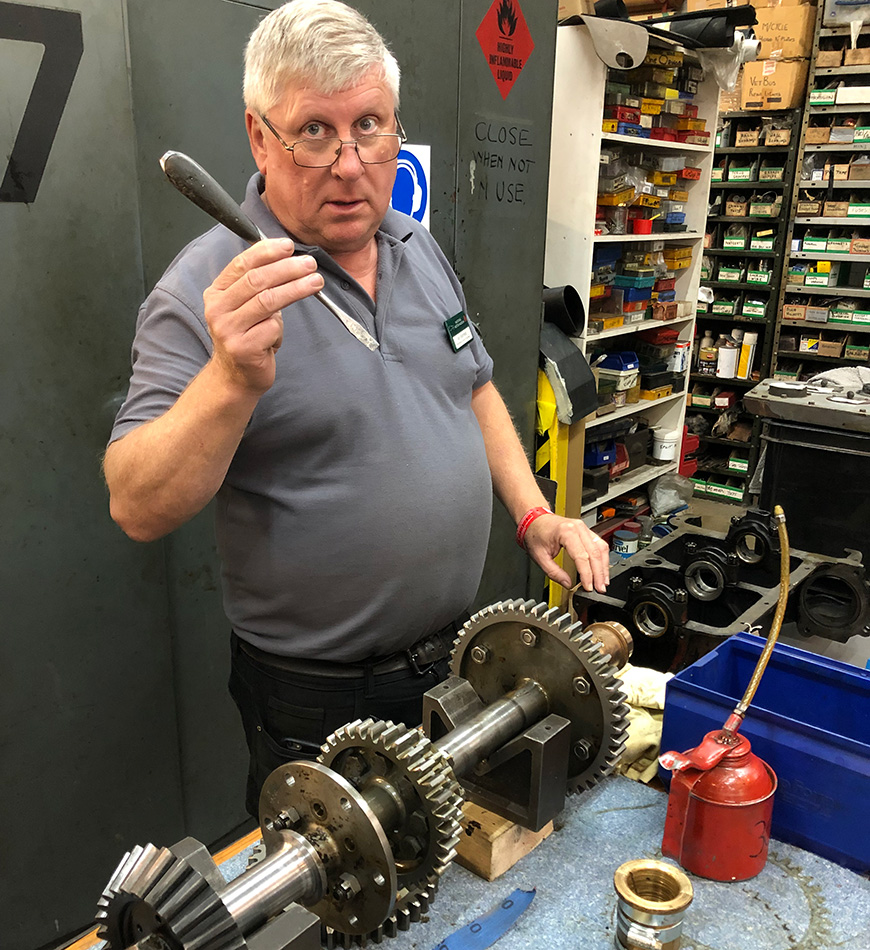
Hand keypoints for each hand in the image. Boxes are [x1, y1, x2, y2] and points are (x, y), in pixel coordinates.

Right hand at [202, 238, 324, 393]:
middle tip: (310, 264)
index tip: (288, 246)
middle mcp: (217, 309)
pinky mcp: (243, 348)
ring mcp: (228, 329)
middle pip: (257, 280)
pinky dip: (281, 330)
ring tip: (316, 282)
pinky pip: (272, 328)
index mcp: (216, 293)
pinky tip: (277, 337)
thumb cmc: (247, 337)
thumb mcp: (245, 307)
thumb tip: (289, 259)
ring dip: (295, 289)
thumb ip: (258, 285)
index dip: (266, 252)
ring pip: (267, 301)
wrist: (235, 377)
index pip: (241, 264)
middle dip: (287, 268)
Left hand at [523, 514, 609, 592]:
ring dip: (603, 567)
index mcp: (566, 532)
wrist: (534, 520)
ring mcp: (584, 528)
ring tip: (603, 582)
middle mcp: (578, 528)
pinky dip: (602, 558)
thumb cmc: (535, 533)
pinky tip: (602, 569)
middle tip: (599, 589)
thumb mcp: (539, 557)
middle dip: (598, 573)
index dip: (587, 575)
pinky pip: (599, 544)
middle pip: (595, 553)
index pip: (582, 557)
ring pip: (601, 548)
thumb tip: (567, 584)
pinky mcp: (586, 531)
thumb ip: (554, 572)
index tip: (588, 587)